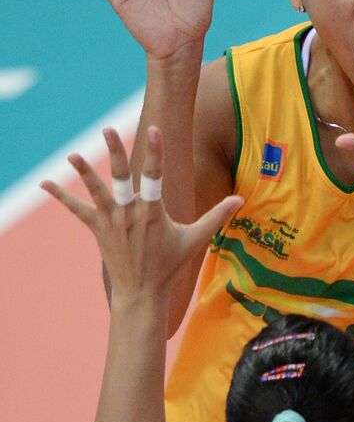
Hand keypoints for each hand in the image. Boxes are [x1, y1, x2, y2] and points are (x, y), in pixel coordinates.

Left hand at [40, 127, 241, 298]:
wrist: (141, 292)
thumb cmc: (169, 265)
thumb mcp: (195, 239)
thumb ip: (217, 216)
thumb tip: (240, 199)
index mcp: (153, 213)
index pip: (155, 176)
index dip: (155, 152)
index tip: (155, 129)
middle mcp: (130, 214)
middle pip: (121, 177)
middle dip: (114, 152)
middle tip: (107, 129)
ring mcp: (111, 221)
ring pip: (96, 191)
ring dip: (84, 172)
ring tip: (73, 154)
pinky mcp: (97, 229)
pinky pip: (77, 210)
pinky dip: (61, 196)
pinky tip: (45, 183)